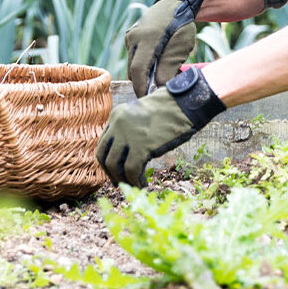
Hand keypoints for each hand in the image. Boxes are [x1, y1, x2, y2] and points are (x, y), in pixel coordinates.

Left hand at [97, 67, 224, 186]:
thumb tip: (128, 151)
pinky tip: (143, 184)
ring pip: (114, 165)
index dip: (108, 160)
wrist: (184, 103)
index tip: (116, 171)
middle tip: (119, 183)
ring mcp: (128, 135)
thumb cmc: (170, 108)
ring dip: (122, 180)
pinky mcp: (141, 146)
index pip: (103, 143)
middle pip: (103, 155)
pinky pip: (131, 171)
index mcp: (117, 115)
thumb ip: (131, 128)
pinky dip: (135, 181)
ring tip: (134, 185)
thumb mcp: (142, 113)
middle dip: (110, 173)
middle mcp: (117, 124)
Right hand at [125, 0, 203, 96]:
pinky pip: (133, 55)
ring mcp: (130, 36)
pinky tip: (154, 65)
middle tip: (153, 95)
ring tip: (157, 80)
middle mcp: (134, 37)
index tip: (146, 100)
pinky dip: (142, 64)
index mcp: (147, 40)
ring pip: (132, 63)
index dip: (141, 88)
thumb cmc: (181, 26)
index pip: (138, 70)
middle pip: (133, 69)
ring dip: (143, 74)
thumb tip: (159, 88)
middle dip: (142, 84)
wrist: (176, 4)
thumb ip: (169, 69)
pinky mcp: (130, 36)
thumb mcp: (180, 49)